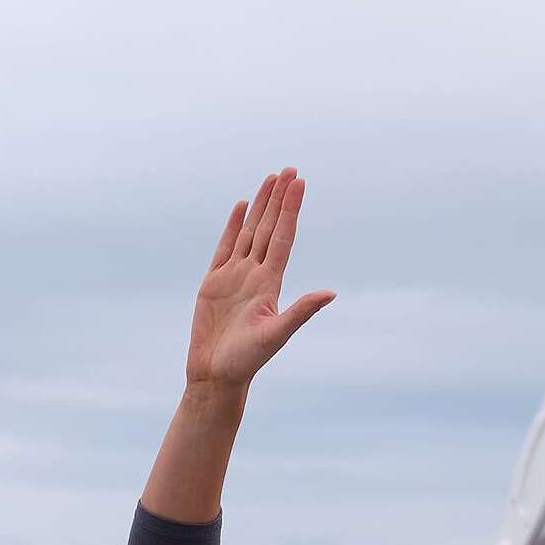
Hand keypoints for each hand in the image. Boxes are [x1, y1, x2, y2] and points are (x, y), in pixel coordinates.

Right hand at [183, 168, 334, 389]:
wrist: (216, 375)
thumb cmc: (246, 361)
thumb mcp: (276, 335)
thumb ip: (301, 312)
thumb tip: (330, 294)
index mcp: (270, 283)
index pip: (282, 237)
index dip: (290, 209)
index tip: (299, 183)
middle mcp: (254, 275)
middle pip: (268, 228)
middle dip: (279, 199)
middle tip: (289, 169)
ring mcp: (234, 277)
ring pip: (249, 233)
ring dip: (261, 206)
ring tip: (270, 179)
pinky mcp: (213, 283)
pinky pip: (225, 248)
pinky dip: (233, 226)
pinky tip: (242, 207)